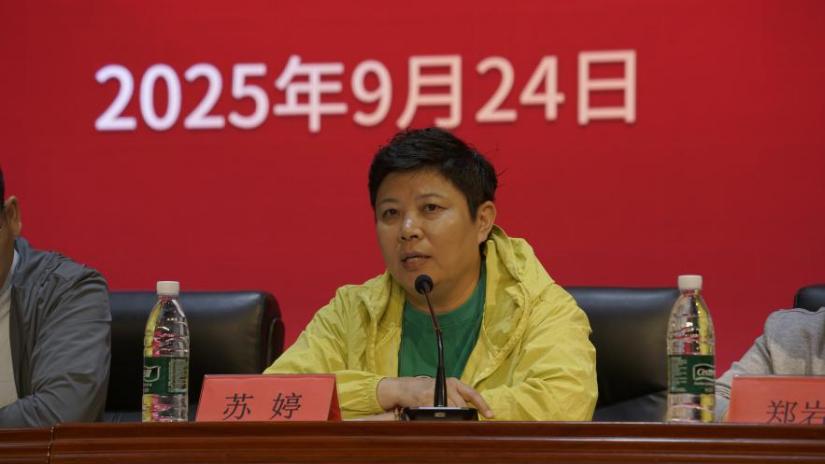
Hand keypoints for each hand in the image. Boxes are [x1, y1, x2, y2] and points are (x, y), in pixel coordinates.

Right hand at [377, 377, 493, 418]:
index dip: (483, 405)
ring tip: (450, 422)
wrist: (406, 388)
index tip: (490, 415)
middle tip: (465, 425)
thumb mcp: (444, 390)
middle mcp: (448, 384)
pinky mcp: (427, 397)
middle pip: (462, 405)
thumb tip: (472, 414)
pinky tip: (439, 419)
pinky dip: (441, 418)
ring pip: (452, 409)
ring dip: (453, 418)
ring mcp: (437, 390)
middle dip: (464, 416)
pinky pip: (439, 412)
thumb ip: (456, 398)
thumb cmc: (427, 391)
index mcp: (454, 382)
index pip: (473, 393)